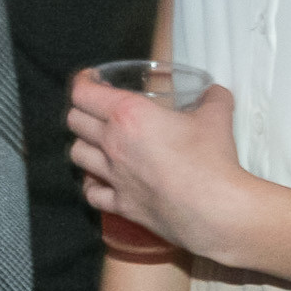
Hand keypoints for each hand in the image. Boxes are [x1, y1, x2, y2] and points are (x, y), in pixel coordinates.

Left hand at [66, 70, 254, 261]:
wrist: (214, 211)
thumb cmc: (210, 160)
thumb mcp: (216, 116)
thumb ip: (213, 98)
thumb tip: (215, 93)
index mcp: (128, 115)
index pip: (84, 93)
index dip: (82, 81)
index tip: (90, 79)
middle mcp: (112, 144)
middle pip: (74, 121)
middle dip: (82, 109)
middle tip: (96, 108)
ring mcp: (114, 177)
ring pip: (76, 154)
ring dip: (83, 144)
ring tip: (96, 142)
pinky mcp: (121, 205)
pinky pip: (91, 192)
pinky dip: (92, 183)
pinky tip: (102, 179)